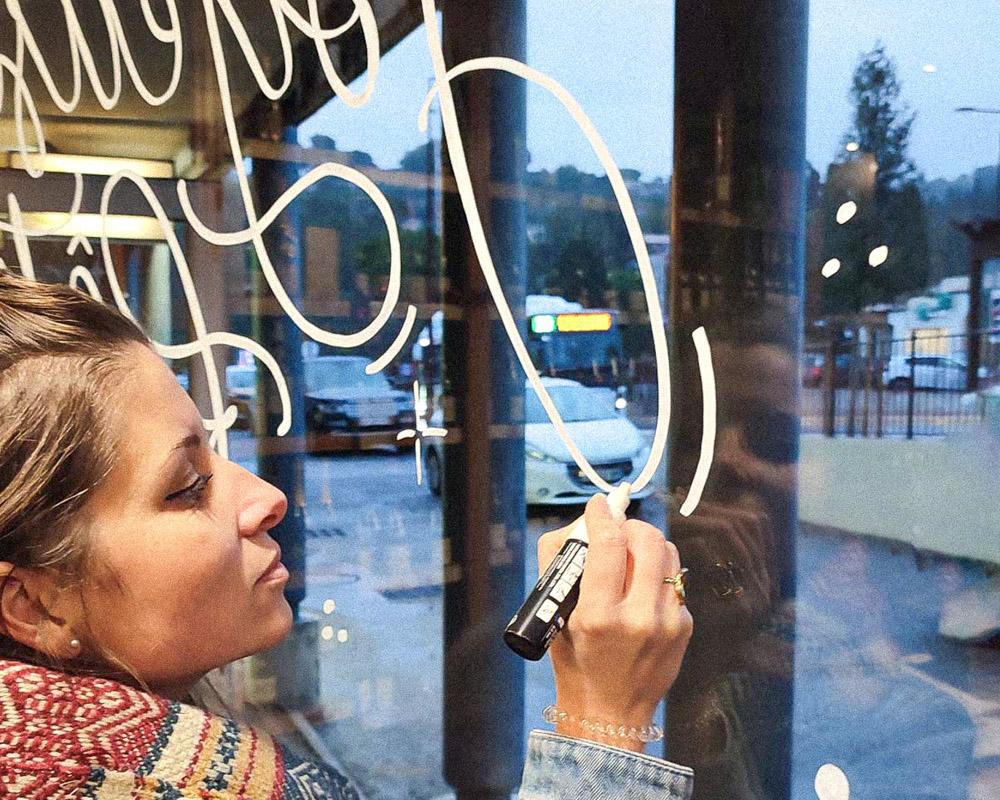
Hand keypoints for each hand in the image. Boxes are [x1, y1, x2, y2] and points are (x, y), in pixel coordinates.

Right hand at [537, 494, 692, 751]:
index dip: (602, 515)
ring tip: (630, 552)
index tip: (598, 505)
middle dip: (629, 524)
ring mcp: (668, 623)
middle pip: (647, 540)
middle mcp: (639, 619)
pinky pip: (676, 579)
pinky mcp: (685, 626)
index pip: (609, 544)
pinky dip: (657, 572)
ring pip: (668, 553)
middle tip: (615, 529)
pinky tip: (642, 584)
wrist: (610, 711)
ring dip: (647, 543)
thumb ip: (562, 563)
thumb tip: (582, 523)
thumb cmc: (575, 660)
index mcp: (599, 616)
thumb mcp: (556, 615)